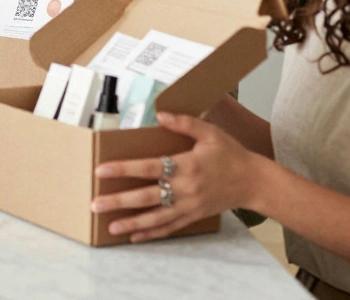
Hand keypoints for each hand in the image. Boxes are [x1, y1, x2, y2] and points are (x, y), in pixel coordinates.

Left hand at [91, 112, 262, 242]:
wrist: (254, 182)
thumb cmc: (231, 155)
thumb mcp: (210, 133)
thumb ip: (185, 122)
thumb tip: (160, 114)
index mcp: (186, 166)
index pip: (148, 167)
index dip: (123, 169)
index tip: (100, 171)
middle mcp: (185, 189)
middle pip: (146, 197)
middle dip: (119, 201)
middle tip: (95, 204)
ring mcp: (189, 206)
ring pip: (156, 217)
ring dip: (132, 223)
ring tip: (110, 226)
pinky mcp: (193, 216)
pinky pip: (170, 227)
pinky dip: (152, 234)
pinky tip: (135, 237)